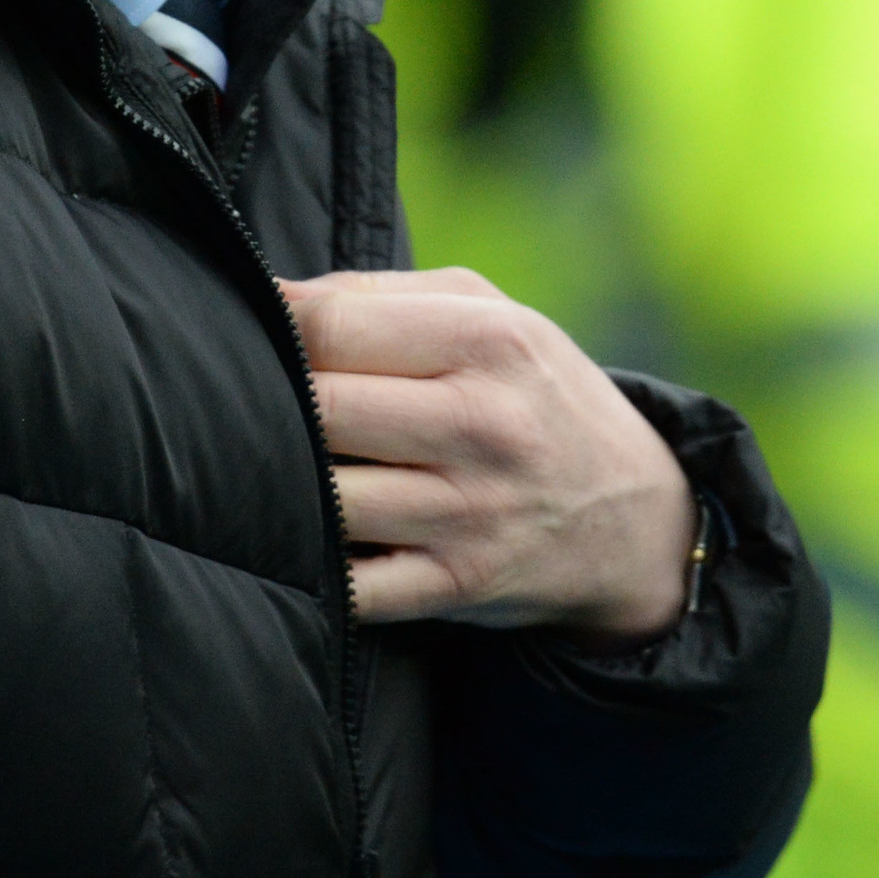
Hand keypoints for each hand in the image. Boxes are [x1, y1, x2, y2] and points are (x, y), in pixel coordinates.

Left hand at [282, 267, 695, 644]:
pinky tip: (308, 531)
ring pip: (324, 495)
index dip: (270, 325)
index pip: (333, 325)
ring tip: (270, 461)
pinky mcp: (455, 583)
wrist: (634, 515)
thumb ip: (381, 294)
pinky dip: (314, 560)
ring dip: (283, 479)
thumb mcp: (492, 313)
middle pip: (318, 408)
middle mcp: (482, 424)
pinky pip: (350, 582)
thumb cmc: (534, 393)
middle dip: (266, 401)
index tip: (246, 329)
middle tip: (244, 398)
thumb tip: (269, 295)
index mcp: (487, 340)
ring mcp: (469, 511)